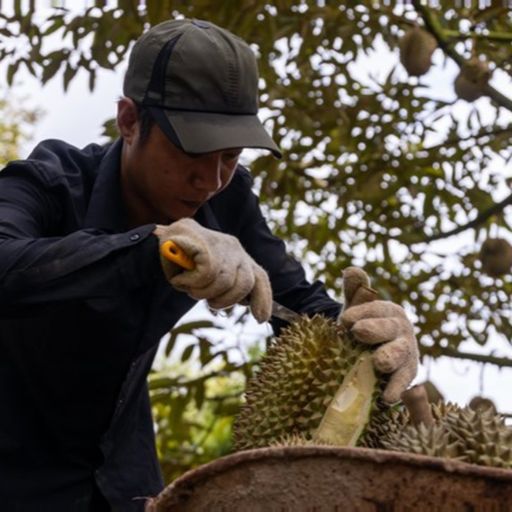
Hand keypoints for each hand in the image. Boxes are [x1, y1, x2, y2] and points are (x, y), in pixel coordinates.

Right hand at [154, 218, 271, 322]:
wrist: (155, 246)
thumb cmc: (183, 266)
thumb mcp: (210, 278)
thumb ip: (227, 286)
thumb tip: (245, 302)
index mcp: (238, 256)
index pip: (260, 277)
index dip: (262, 299)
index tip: (260, 319)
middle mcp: (234, 247)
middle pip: (245, 283)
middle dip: (225, 300)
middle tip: (206, 300)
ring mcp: (220, 242)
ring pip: (224, 281)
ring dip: (203, 292)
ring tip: (189, 286)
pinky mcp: (204, 241)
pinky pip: (208, 273)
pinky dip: (192, 281)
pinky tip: (182, 277)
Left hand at [339, 267, 418, 403]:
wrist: (368, 350)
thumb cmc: (362, 324)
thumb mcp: (356, 307)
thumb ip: (355, 290)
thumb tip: (352, 270)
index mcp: (390, 311)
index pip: (377, 309)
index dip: (362, 312)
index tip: (344, 320)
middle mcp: (402, 331)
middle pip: (390, 330)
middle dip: (375, 330)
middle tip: (358, 332)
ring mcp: (406, 354)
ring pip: (401, 356)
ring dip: (390, 359)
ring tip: (378, 362)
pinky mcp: (405, 376)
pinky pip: (403, 382)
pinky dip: (396, 388)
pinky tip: (386, 397)